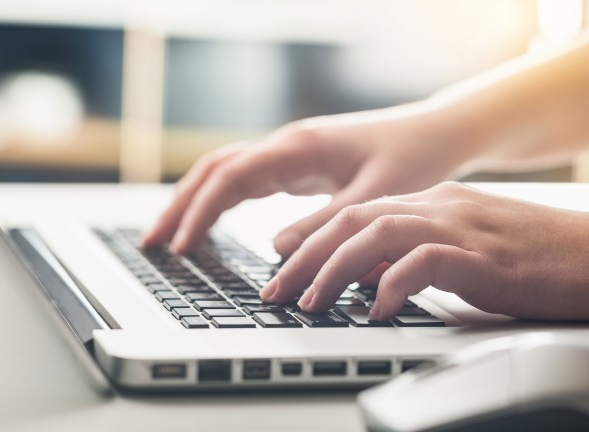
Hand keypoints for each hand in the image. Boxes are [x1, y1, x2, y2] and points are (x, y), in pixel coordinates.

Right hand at [143, 101, 469, 255]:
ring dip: (194, 202)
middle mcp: (286, 145)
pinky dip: (221, 201)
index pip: (230, 177)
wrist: (435, 133)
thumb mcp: (374, 198)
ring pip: (225, 173)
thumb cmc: (412, 158)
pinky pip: (247, 180)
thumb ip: (326, 224)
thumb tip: (278, 250)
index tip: (181, 246)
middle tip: (153, 243)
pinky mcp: (297, 165)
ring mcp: (289, 153)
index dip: (200, 212)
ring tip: (170, 237)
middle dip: (181, 205)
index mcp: (298, 147)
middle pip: (214, 171)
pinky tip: (211, 223)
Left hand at [261, 181, 588, 320]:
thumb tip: (374, 284)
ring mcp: (461, 226)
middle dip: (306, 257)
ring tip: (308, 303)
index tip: (286, 269)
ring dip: (333, 271)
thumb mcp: (469, 254)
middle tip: (276, 291)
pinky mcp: (483, 254)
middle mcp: (441, 206)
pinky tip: (375, 308)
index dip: (315, 241)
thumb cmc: (543, 259)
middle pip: (352, 221)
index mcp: (436, 203)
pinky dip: (391, 284)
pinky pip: (421, 262)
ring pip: (374, 235)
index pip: (358, 215)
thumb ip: (422, 259)